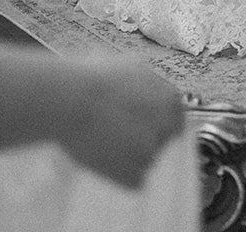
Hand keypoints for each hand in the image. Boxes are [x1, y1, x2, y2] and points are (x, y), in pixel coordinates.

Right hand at [62, 59, 184, 188]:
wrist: (71, 101)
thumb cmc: (95, 77)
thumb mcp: (130, 66)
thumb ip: (147, 83)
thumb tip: (147, 90)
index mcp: (169, 100)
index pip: (175, 117)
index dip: (157, 120)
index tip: (141, 121)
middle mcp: (165, 127)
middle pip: (161, 139)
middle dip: (145, 137)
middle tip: (120, 133)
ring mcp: (151, 154)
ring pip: (145, 160)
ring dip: (131, 156)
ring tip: (104, 144)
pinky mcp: (134, 176)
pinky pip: (132, 179)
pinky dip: (120, 174)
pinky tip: (103, 159)